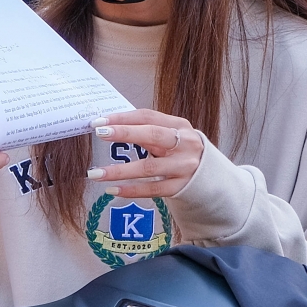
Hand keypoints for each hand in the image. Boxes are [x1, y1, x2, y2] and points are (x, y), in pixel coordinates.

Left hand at [87, 109, 204, 198]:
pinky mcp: (180, 187)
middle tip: (99, 133)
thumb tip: (109, 127)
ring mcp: (184, 167)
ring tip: (96, 173)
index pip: (148, 117)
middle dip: (124, 133)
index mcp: (180, 125)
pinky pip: (153, 189)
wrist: (210, 177)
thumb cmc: (180, 152)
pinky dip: (131, 190)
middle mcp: (184, 144)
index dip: (123, 117)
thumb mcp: (171, 136)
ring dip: (119, 171)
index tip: (99, 121)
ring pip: (148, 167)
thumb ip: (147, 131)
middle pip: (152, 135)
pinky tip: (112, 190)